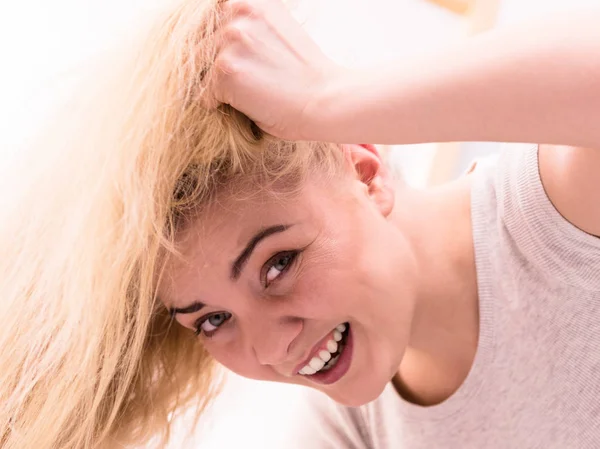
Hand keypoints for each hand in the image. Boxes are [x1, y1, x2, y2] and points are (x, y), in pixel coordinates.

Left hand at [209, 0, 342, 140]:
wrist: (325, 101)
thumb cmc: (305, 74)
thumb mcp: (277, 28)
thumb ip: (249, 24)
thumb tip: (221, 34)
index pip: (211, 17)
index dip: (221, 41)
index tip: (242, 59)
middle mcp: (236, 12)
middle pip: (202, 43)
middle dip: (218, 64)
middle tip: (250, 81)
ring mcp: (229, 40)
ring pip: (201, 69)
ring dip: (218, 84)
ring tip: (250, 93)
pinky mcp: (224, 70)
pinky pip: (205, 95)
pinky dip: (220, 105)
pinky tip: (248, 105)